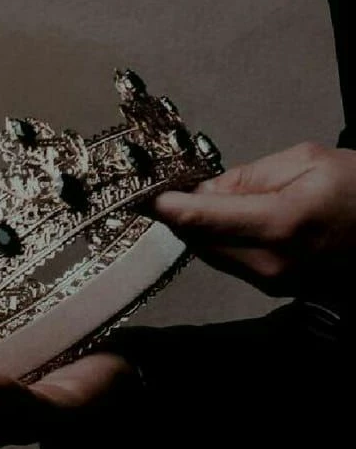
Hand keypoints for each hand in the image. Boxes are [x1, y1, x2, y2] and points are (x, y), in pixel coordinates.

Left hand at [153, 142, 355, 300]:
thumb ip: (247, 178)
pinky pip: (225, 261)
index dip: (166, 207)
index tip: (144, 196)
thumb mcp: (305, 161)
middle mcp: (269, 261)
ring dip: (194, 229)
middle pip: (197, 240)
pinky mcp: (270, 287)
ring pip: (207, 253)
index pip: (201, 219)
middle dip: (178, 216)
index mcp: (281, 223)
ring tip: (194, 203)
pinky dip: (213, 241)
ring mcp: (269, 280)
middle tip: (169, 191)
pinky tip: (219, 222)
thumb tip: (203, 193)